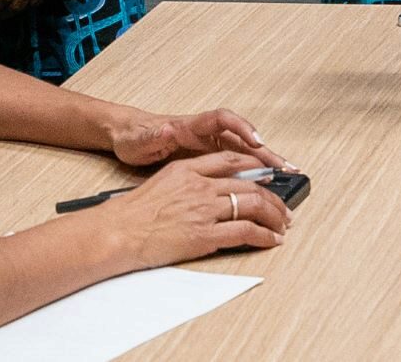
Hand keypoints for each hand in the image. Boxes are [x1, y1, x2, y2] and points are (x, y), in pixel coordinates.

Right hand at [78, 152, 290, 266]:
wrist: (117, 232)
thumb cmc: (130, 213)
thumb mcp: (159, 183)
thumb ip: (185, 181)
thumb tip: (204, 189)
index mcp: (187, 170)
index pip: (230, 161)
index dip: (254, 166)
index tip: (267, 173)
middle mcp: (200, 185)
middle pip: (249, 184)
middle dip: (272, 196)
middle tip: (283, 206)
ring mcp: (204, 209)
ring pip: (253, 205)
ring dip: (274, 216)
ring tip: (283, 224)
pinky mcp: (205, 234)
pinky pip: (245, 231)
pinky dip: (264, 235)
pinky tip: (272, 239)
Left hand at [109, 107, 289, 170]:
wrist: (126, 137)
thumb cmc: (135, 136)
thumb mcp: (142, 137)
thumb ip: (156, 134)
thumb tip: (166, 128)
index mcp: (190, 125)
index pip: (223, 120)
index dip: (242, 128)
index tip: (256, 140)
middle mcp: (204, 132)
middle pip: (241, 138)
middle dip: (265, 151)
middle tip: (285, 166)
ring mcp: (207, 144)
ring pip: (243, 151)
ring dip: (264, 161)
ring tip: (286, 174)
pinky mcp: (207, 157)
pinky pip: (235, 161)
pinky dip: (251, 170)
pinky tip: (265, 182)